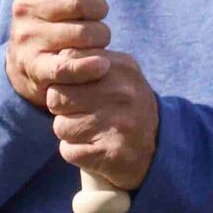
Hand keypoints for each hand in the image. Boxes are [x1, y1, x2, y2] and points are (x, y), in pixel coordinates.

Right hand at [8, 0, 111, 107]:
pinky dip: (91, 66)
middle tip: (100, 14)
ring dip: (100, 38)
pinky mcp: (35, 67)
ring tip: (98, 40)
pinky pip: (69, 66)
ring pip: (82, 33)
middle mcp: (23, 7)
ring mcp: (27, 38)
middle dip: (99, 8)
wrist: (26, 66)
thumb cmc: (55, 18)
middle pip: (75, 0)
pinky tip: (102, 64)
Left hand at [47, 48, 158, 191]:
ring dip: (69, 133)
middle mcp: (124, 93)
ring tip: (91, 132)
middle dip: (62, 109)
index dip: (62, 82)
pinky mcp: (111, 154)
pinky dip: (75, 153)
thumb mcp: (114, 75)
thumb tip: (58, 58)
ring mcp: (120, 125)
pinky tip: (94, 149)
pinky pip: (68, 151)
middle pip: (57, 97)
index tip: (75, 91)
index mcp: (122, 67)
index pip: (66, 65)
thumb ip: (86, 60)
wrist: (155, 151)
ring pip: (60, 126)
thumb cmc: (122, 107)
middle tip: (82, 114)